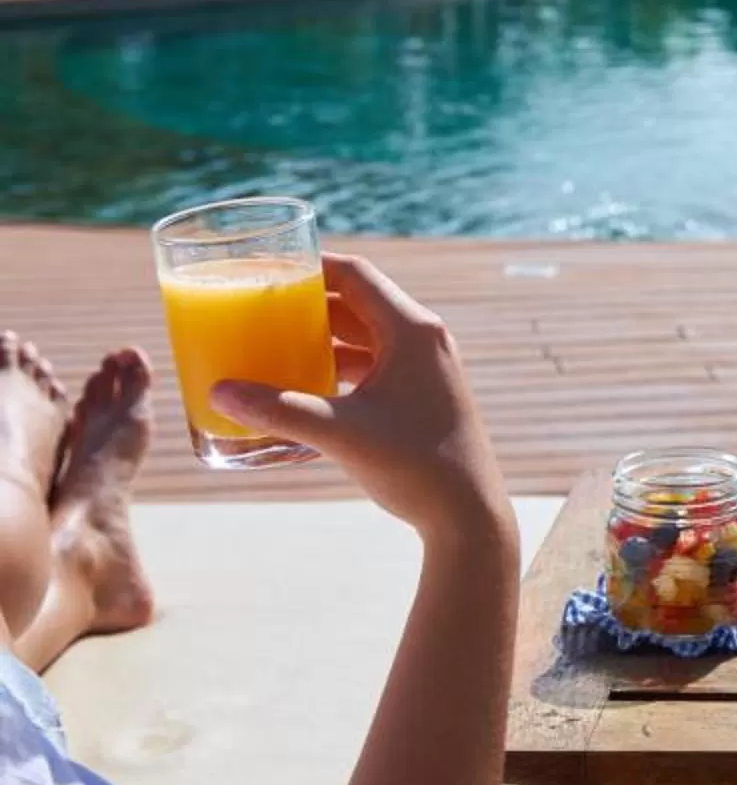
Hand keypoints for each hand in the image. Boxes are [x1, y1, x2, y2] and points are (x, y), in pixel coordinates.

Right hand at [212, 255, 513, 552]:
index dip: (312, 267)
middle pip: (358, 303)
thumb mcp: (340, 434)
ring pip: (365, 338)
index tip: (269, 268)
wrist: (469, 517)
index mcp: (412, 331)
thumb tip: (219, 392)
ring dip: (323, 338)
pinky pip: (374, 367)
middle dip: (309, 304)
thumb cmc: (415, 467)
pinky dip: (340, 368)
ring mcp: (426, 370)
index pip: (356, 275)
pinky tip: (305, 385)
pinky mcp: (422, 398)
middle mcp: (423, 341)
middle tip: (261, 307)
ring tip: (274, 343)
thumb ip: (279, 410)